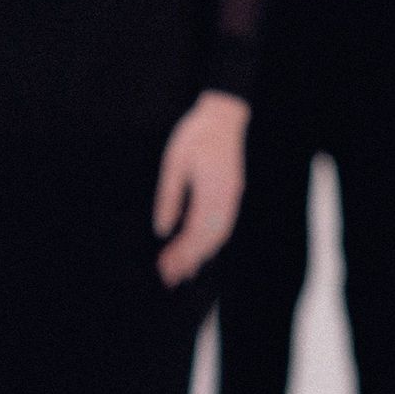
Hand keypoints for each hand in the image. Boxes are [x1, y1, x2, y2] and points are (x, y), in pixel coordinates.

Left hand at [153, 92, 247, 284]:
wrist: (223, 115)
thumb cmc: (195, 135)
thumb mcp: (173, 163)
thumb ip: (169, 197)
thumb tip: (162, 230)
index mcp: (210, 190)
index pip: (195, 232)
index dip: (180, 253)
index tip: (164, 267)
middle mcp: (226, 198)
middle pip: (208, 239)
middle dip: (189, 260)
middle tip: (169, 277)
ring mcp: (232, 196)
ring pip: (219, 235)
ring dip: (201, 255)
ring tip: (183, 271)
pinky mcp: (232, 193)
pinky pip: (224, 225)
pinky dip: (212, 242)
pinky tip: (201, 251)